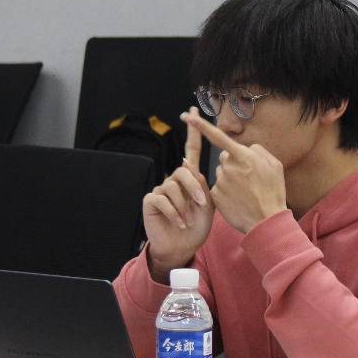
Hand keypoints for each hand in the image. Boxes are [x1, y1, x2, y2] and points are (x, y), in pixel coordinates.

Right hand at [141, 107, 213, 282]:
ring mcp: (161, 189)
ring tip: (188, 219)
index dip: (193, 133)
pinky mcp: (151, 200)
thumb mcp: (207, 204)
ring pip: (173, 187)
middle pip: (183, 171)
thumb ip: (202, 185)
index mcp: (190, 178)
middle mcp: (174, 180)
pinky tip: (179, 222)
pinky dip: (175, 213)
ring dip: (185, 206)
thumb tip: (190, 166)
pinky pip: (163, 200)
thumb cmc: (197, 225)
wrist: (184, 245)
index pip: (191, 150)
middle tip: (201, 205)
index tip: (193, 112)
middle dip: (194, 189)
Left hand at [181, 110, 286, 233]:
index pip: (219, 137)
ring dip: (230, 178)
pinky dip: (226, 191)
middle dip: (233, 163)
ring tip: (245, 191)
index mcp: (243, 156)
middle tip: (249, 179)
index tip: (189, 118)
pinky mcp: (215, 195)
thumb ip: (259, 151)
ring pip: (221, 173)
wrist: (265, 220)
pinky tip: (237, 199)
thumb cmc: (273, 192)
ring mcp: (221, 181)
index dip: (202, 127)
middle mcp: (229, 167)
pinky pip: (218, 187)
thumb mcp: (275, 166)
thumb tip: (247, 148)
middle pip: (225, 158)